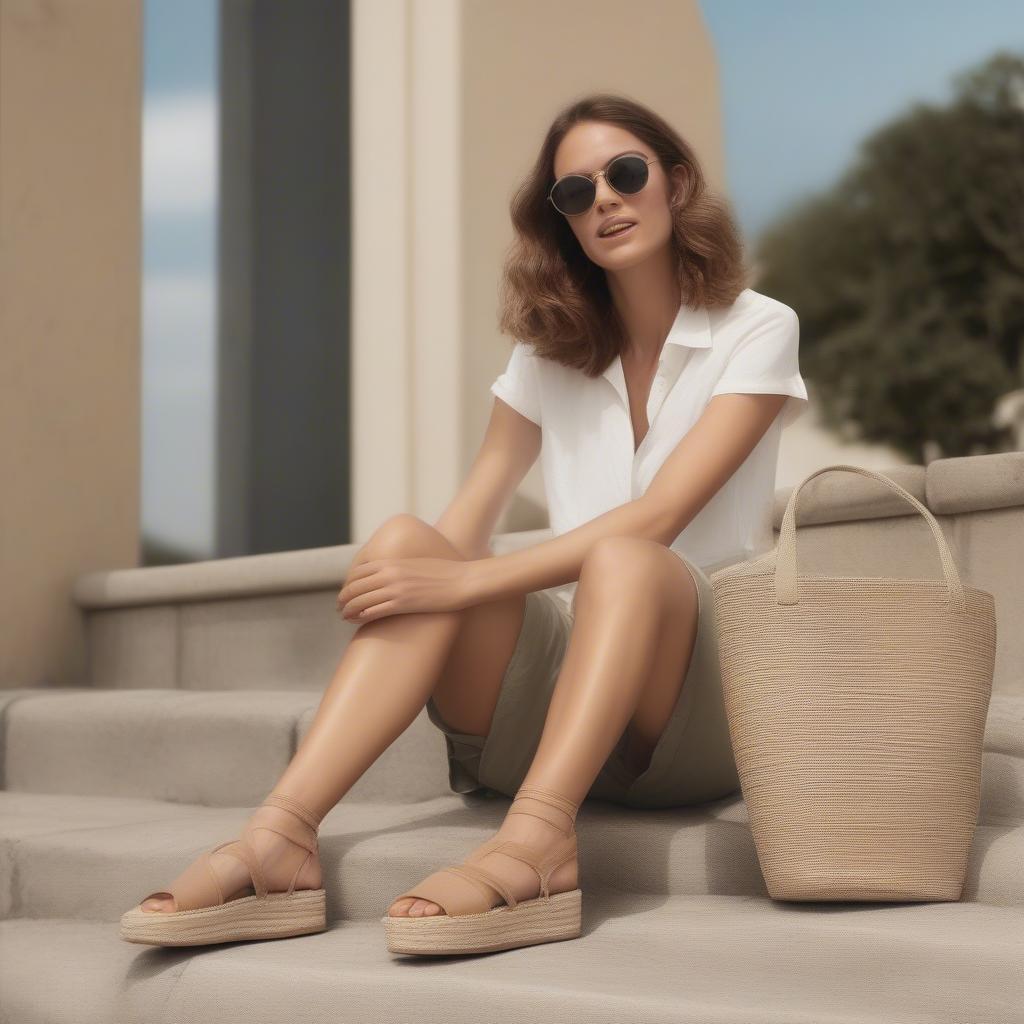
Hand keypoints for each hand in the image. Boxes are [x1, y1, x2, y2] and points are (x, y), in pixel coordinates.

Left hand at [336, 556, 475, 622]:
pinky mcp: (403, 604)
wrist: (464, 580)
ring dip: (348, 609)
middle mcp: (391, 574)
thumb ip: (404, 567)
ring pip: (361, 600)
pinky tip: (356, 621)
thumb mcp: (420, 563)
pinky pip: (373, 612)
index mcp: (394, 561)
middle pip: (356, 585)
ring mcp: (396, 589)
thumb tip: (398, 573)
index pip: (360, 570)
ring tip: (343, 616)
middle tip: (339, 606)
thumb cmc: (447, 573)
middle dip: (344, 597)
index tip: (346, 591)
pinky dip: (360, 617)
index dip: (349, 582)